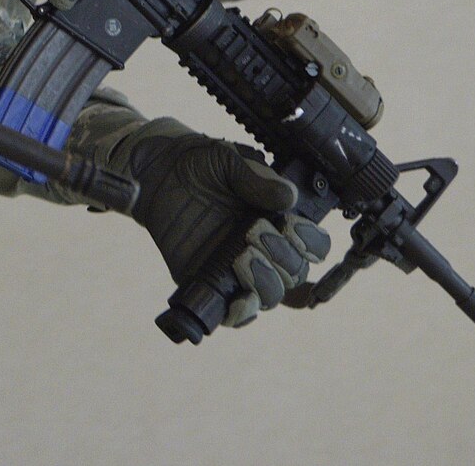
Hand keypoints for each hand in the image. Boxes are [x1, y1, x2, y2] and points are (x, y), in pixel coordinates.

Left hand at [118, 117, 331, 326]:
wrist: (160, 174)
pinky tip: (237, 300)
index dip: (310, 242)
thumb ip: (257, 177)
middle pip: (296, 274)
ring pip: (272, 296)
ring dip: (265, 284)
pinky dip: (242, 313)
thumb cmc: (202, 165)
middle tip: (254, 233)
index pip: (314, 246)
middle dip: (283, 258)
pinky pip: (237, 314)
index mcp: (282, 222)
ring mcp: (242, 270)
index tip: (290, 226)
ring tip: (243, 259)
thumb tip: (289, 197)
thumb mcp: (228, 160)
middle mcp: (269, 250)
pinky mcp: (214, 284)